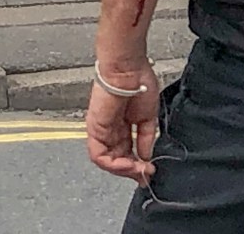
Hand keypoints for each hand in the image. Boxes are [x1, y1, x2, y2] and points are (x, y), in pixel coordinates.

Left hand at [87, 59, 159, 180]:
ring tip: (139, 170)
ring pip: (107, 161)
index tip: (149, 170)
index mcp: (123, 123)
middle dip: (132, 170)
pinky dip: (114, 165)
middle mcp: (110, 129)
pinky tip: (129, 165)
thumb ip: (146, 137)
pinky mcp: (94, 130)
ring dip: (124, 170)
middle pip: (117, 159)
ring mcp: (101, 130)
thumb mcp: (148, 115)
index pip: (127, 151)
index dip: (138, 163)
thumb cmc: (138, 80)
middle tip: (145, 174)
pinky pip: (99, 156)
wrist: (128, 68)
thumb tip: (146, 155)